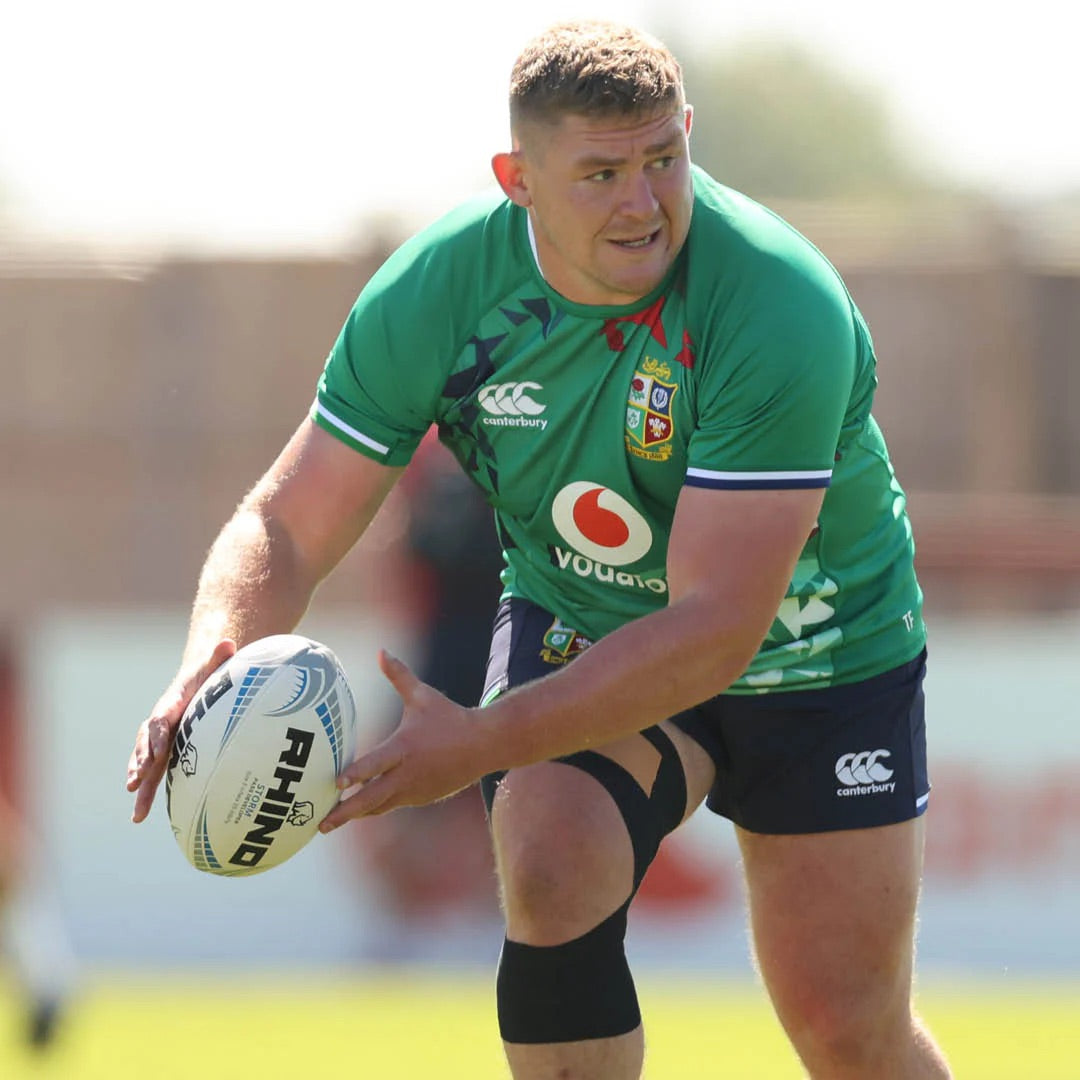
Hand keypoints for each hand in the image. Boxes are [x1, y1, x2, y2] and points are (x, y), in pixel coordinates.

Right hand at [126, 639, 236, 822]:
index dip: (157, 736)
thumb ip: (219, 657)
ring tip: (137, 810)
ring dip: (140, 783)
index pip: (160, 720)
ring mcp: (159, 738)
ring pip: (145, 762)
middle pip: (146, 745)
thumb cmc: (207, 675)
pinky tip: (140, 812)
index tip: (158, 753)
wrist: (196, 681)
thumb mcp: (213, 665)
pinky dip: (146, 788)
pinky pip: (152, 770)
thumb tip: (228, 642)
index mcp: (170, 703)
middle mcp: (159, 723)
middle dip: (140, 764)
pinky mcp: (164, 750)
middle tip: (136, 783)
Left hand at [319, 650, 491, 829]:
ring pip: (380, 806)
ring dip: (356, 814)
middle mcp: (408, 773)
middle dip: (345, 811)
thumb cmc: (450, 717)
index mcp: (405, 747)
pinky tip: (356, 812)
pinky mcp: (421, 798)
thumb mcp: (424, 696)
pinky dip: (375, 808)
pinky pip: (392, 805)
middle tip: (321, 823)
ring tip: (329, 823)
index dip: (356, 774)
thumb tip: (382, 651)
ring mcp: (415, 790)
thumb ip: (399, 676)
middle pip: (372, 798)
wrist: (483, 745)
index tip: (336, 783)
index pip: (376, 763)